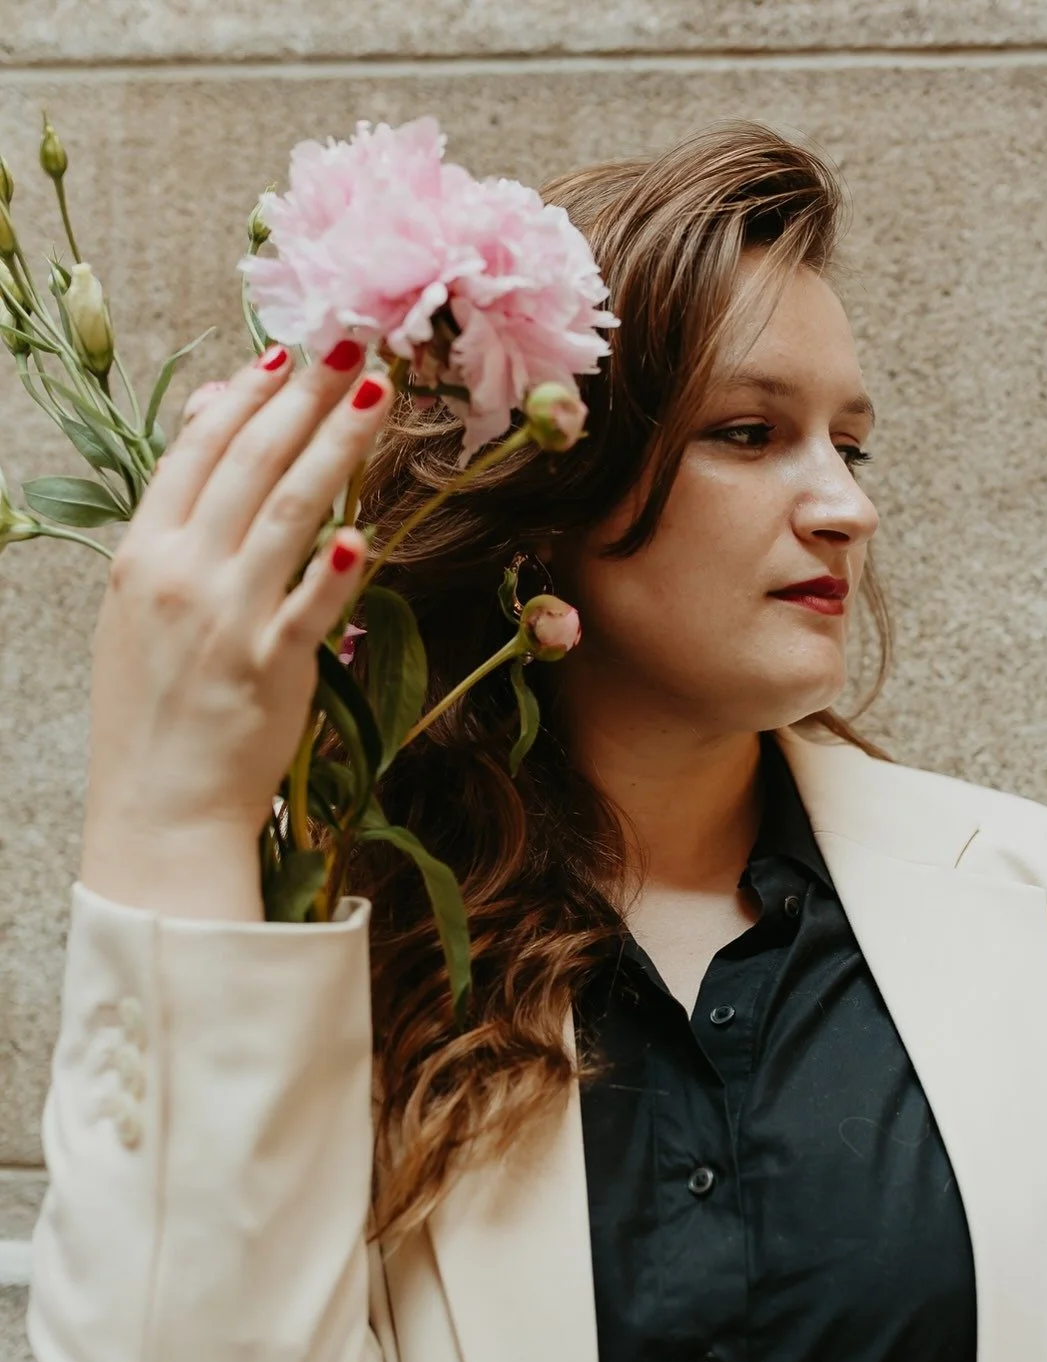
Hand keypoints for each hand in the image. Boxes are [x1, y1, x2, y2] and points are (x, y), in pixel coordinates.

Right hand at [82, 340, 391, 861]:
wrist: (158, 803)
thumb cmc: (154, 703)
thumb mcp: (137, 604)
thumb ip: (176, 521)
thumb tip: (212, 429)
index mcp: (143, 552)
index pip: (197, 451)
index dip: (247, 395)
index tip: (289, 352)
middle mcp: (181, 574)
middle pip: (249, 464)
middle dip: (305, 397)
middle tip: (352, 343)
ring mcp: (225, 619)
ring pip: (287, 513)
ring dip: (337, 446)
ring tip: (378, 393)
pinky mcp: (269, 668)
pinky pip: (309, 608)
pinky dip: (334, 570)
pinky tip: (360, 529)